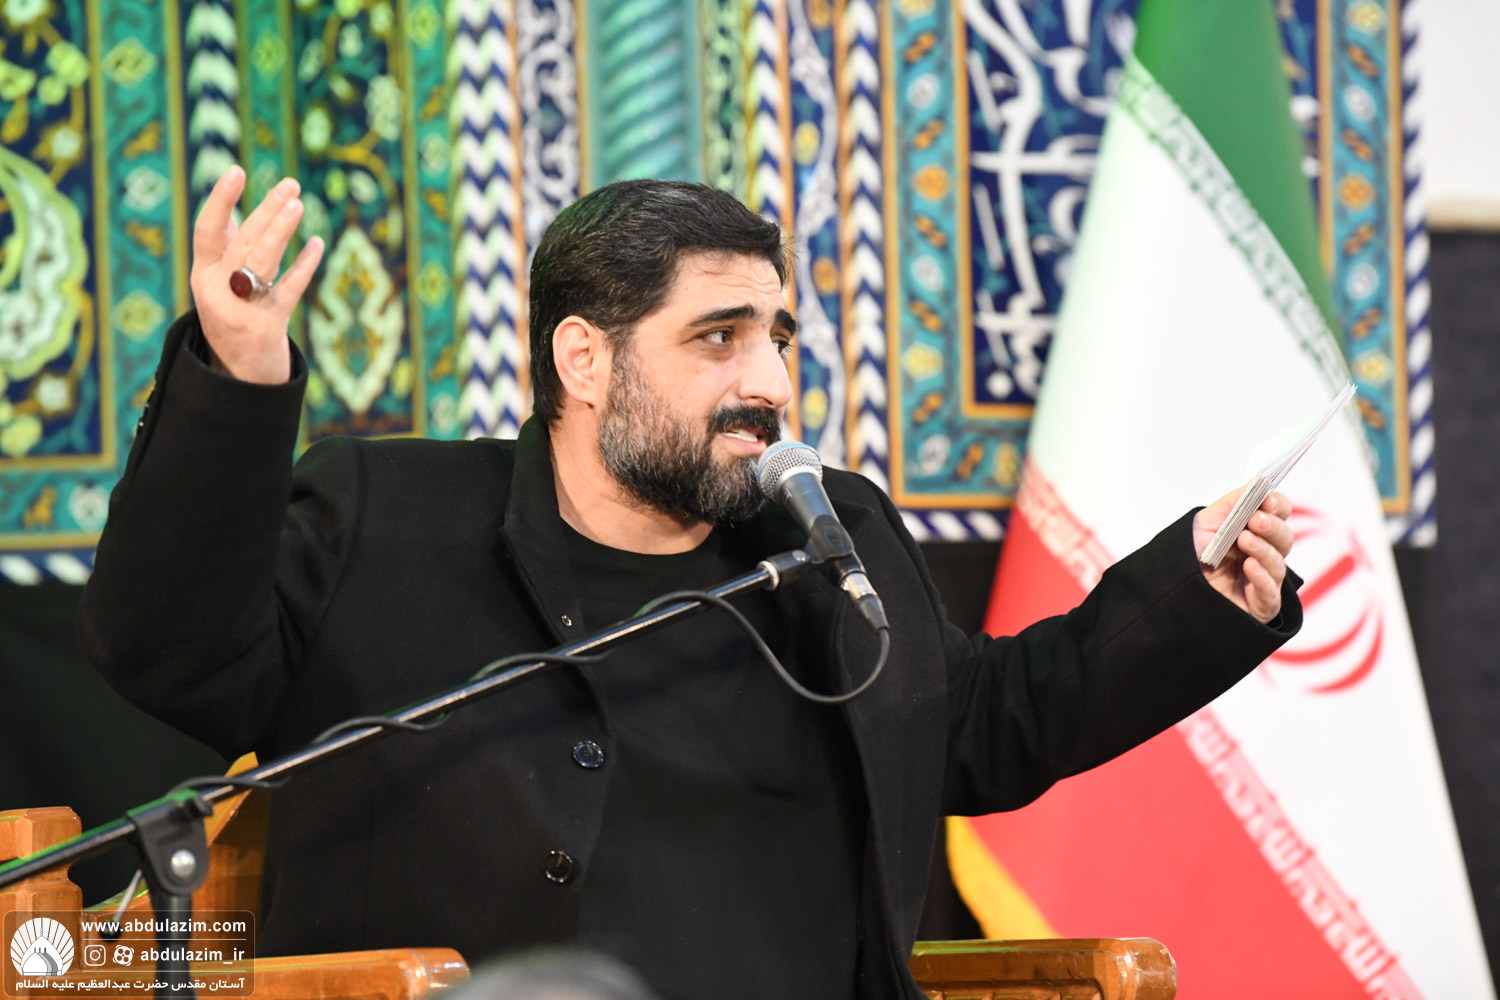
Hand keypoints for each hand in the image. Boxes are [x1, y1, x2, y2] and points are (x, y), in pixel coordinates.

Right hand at [189, 166, 323, 383]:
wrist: (238, 374)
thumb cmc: (231, 315)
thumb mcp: (217, 282)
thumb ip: (224, 247)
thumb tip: (229, 207)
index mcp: (202, 274)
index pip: (207, 230)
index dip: (220, 200)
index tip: (236, 170)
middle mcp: (217, 290)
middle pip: (243, 242)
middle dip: (267, 211)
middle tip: (290, 185)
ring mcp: (242, 309)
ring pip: (263, 262)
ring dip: (281, 231)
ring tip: (299, 204)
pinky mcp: (268, 325)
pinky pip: (289, 289)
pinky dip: (304, 266)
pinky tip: (317, 244)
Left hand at [1193, 488, 1293, 623]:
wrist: (1171, 589)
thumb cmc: (1191, 556)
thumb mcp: (1206, 524)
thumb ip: (1233, 504)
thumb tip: (1257, 483)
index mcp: (1255, 532)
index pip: (1279, 515)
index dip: (1278, 506)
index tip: (1268, 500)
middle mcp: (1263, 555)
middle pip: (1284, 539)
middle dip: (1272, 527)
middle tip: (1256, 521)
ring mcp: (1263, 580)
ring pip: (1278, 564)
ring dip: (1263, 550)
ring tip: (1245, 541)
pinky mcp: (1260, 605)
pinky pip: (1270, 592)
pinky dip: (1262, 576)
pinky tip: (1250, 565)